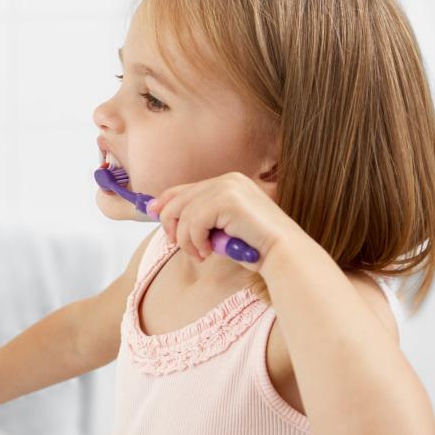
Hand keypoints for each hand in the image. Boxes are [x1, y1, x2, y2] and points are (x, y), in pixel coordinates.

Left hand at [146, 171, 300, 272]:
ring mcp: (229, 187)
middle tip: (178, 246)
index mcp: (228, 182)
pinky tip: (207, 252)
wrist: (282, 254)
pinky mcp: (228, 200)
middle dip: (171, 225)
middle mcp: (228, 179)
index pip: (184, 188)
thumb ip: (198, 217)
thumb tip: (160, 212)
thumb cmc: (254, 246)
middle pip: (178, 199)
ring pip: (184, 214)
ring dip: (186, 240)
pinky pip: (194, 222)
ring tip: (199, 254)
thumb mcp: (220, 227)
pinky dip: (195, 241)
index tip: (152, 214)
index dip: (164, 202)